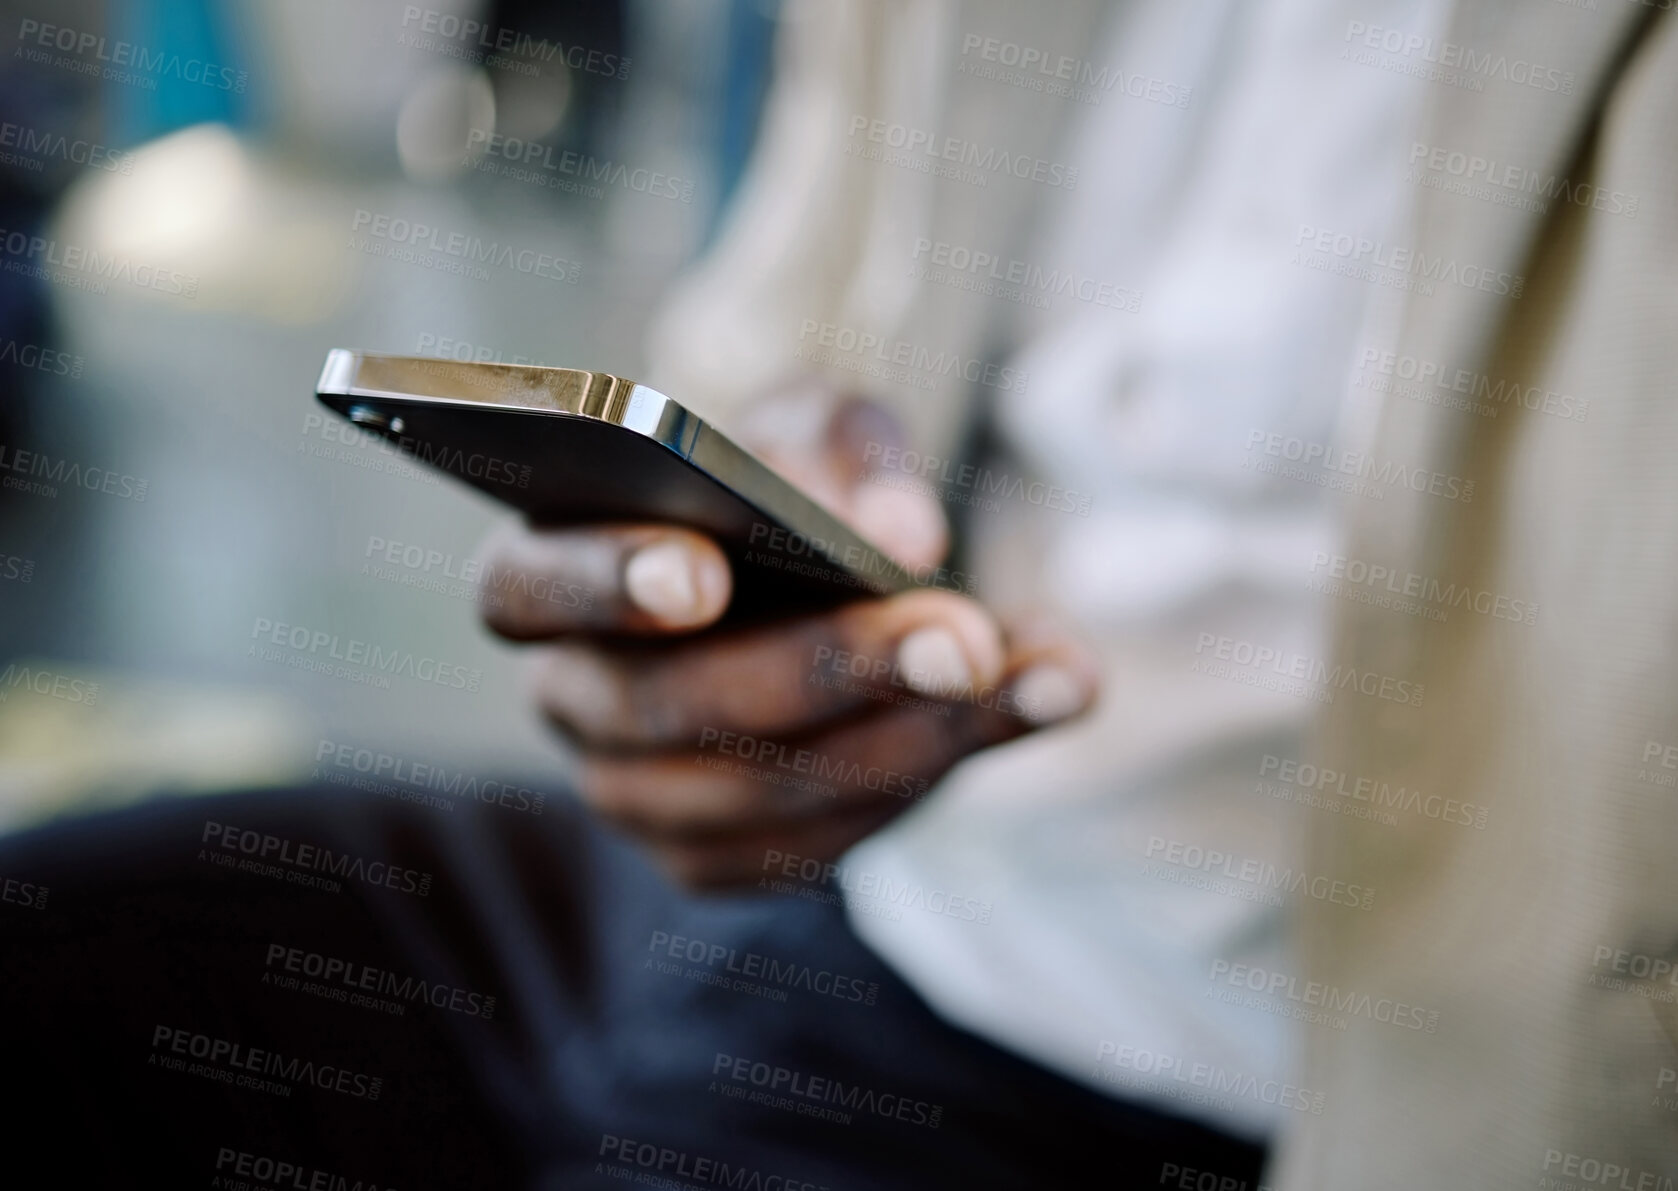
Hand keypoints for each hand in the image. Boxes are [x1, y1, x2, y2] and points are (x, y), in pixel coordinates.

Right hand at [477, 385, 1097, 889]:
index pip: (531, 588)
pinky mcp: (714, 859)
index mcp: (546, 573)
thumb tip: (902, 536)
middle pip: (666, 708)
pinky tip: (1041, 696)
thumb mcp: (813, 429)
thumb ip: (845, 456)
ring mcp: (633, 796)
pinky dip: (938, 771)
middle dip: (823, 672)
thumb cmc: (779, 486)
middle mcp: (572, 697)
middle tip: (954, 639)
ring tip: (1029, 672)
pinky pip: (820, 843)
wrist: (798, 585)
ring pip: (757, 796)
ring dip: (906, 736)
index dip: (607, 583)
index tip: (704, 573)